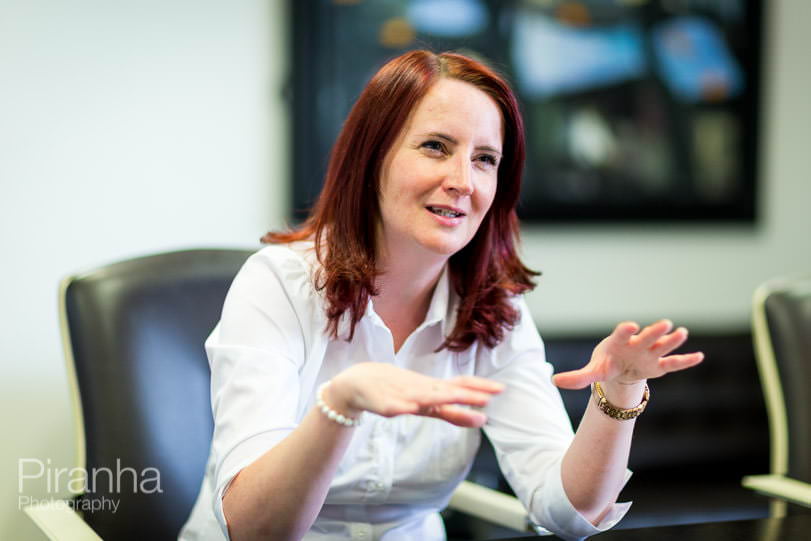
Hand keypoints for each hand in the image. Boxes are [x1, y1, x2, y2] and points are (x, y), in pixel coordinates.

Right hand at [328, 363, 503, 427]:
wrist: (357, 383)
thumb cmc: (396, 391)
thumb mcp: (426, 404)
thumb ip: (452, 412)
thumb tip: (481, 418)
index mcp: (431, 390)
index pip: (459, 386)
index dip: (478, 387)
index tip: (501, 389)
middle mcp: (419, 390)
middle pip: (445, 391)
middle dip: (465, 394)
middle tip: (487, 397)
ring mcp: (400, 396)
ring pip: (421, 397)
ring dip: (438, 397)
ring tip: (455, 398)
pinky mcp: (381, 404)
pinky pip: (391, 407)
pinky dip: (400, 407)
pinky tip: (409, 408)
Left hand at [552, 320, 703, 389]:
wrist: (620, 368)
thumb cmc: (606, 364)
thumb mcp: (592, 371)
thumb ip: (576, 377)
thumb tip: (554, 382)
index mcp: (618, 342)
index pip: (621, 333)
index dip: (625, 330)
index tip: (631, 326)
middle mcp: (636, 345)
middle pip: (647, 337)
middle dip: (654, 331)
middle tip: (665, 323)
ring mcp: (649, 354)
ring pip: (662, 346)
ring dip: (672, 340)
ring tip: (682, 332)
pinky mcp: (659, 365)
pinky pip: (674, 363)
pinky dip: (686, 360)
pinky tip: (699, 357)